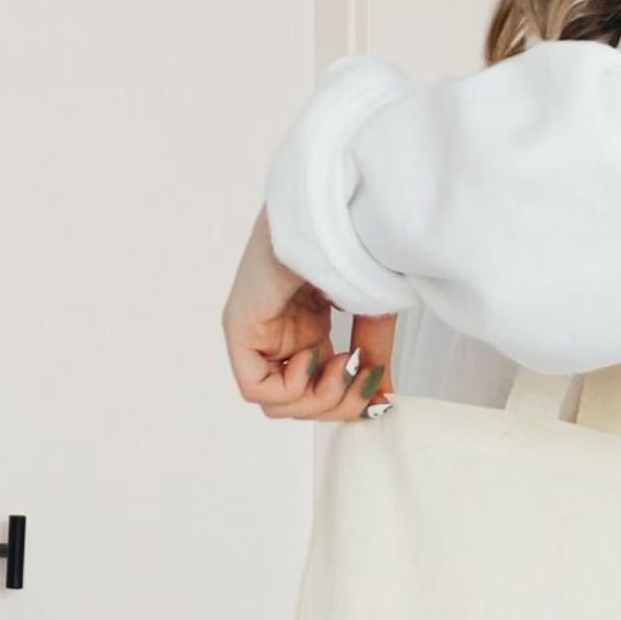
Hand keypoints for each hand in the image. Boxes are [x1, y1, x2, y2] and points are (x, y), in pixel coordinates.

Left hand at [222, 207, 394, 420]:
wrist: (338, 214)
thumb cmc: (356, 246)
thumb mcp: (374, 315)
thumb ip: (374, 361)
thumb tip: (381, 401)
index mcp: (307, 327)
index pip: (316, 391)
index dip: (348, 402)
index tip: (379, 392)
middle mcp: (280, 333)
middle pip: (299, 405)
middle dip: (338, 404)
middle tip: (361, 376)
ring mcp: (258, 330)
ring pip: (278, 404)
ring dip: (319, 399)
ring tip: (341, 365)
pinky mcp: (239, 326)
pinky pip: (255, 389)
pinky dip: (292, 388)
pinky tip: (312, 356)